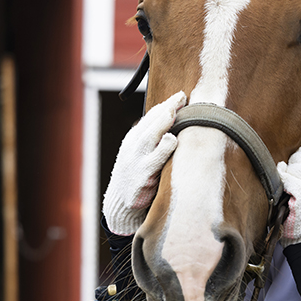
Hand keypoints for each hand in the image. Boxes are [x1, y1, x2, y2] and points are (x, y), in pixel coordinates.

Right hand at [102, 91, 187, 234]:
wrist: (120, 204)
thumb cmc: (137, 176)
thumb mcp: (142, 154)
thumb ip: (155, 140)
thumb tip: (175, 122)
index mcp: (135, 139)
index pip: (150, 117)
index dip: (165, 105)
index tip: (180, 96)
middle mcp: (134, 146)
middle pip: (151, 123)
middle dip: (166, 108)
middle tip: (180, 97)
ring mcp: (137, 161)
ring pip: (150, 137)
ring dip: (162, 124)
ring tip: (173, 112)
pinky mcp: (142, 177)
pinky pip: (154, 161)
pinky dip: (162, 150)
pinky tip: (172, 141)